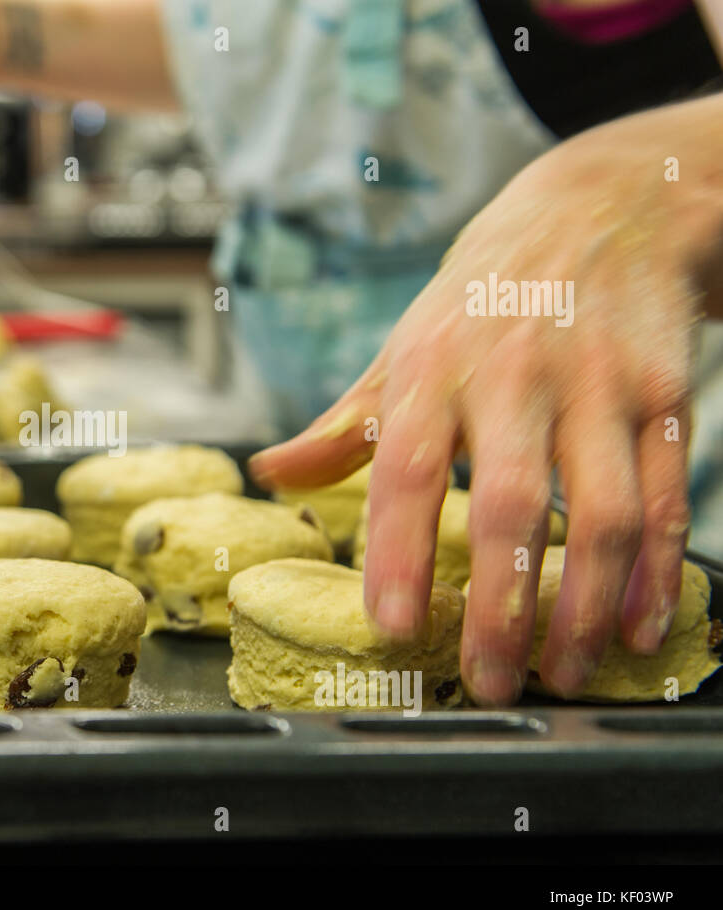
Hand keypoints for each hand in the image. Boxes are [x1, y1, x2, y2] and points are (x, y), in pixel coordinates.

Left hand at [250, 104, 722, 705]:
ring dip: (583, 605)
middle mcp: (513, 375)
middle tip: (487, 680)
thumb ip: (341, 424)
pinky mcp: (661, 394)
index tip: (390, 625)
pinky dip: (654, 570)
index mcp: (432, 369)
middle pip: (508, 504)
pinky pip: (663, 496)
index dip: (396, 551)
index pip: (405, 468)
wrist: (596, 209)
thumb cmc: (476, 302)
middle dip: (499, 605)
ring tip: (562, 672)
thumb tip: (267, 472)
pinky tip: (636, 627)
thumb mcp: (401, 349)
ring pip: (601, 511)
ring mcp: (596, 384)